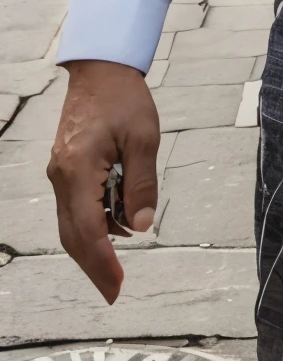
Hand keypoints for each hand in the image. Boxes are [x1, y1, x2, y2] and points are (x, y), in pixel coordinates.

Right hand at [47, 60, 160, 303]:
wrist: (100, 70)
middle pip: (73, 235)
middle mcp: (62, 177)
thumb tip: (142, 225)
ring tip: (126, 244)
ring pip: (72, 223)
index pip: (88, 230)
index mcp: (78, 170)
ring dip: (97, 241)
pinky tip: (119, 217)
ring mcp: (60, 173)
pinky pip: (76, 206)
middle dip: (94, 265)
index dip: (102, 262)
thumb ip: (142, 183)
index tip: (116, 286)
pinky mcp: (66, 169)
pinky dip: (94, 220)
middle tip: (114, 290)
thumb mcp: (144, 139)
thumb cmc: (124, 98)